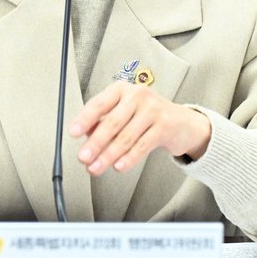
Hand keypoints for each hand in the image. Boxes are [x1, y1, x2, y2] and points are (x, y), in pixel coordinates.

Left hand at [69, 82, 211, 175]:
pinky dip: (129, 158)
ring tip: (97, 167)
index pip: (99, 103)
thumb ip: (104, 122)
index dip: (85, 119)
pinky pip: (142, 145)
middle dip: (95, 143)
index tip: (74, 132)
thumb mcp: (125, 113)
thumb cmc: (148, 116)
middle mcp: (138, 95)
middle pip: (112, 122)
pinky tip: (119, 166)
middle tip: (84, 157)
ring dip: (108, 155)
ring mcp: (153, 109)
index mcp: (122, 90)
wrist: (182, 122)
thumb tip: (86, 137)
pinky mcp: (165, 126)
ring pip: (125, 137)